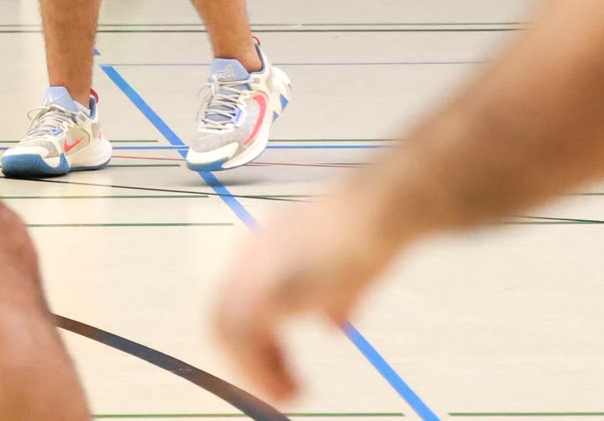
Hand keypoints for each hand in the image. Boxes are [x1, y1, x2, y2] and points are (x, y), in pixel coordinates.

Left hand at [214, 188, 405, 405]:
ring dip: (253, 369)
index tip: (281, 361)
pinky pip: (244, 340)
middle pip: (225, 315)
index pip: (241, 298)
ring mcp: (254, 269)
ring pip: (227, 330)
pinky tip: (288, 387)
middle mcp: (251, 254)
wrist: (378, 211)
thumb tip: (334, 325)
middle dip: (250, 357)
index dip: (258, 336)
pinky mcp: (265, 289)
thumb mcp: (347, 272)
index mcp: (266, 245)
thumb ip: (333, 300)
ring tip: (287, 393)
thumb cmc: (371, 230)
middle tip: (280, 385)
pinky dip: (260, 370)